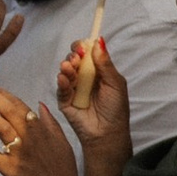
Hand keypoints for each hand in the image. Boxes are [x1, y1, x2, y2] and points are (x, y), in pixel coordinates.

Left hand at [0, 81, 83, 175]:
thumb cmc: (66, 171)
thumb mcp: (63, 143)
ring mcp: (18, 153)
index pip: (20, 105)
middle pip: (7, 111)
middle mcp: (29, 137)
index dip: (4, 94)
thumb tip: (39, 105)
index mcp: (42, 129)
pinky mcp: (9, 169)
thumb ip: (51, 123)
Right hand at [56, 38, 132, 175]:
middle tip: (76, 58)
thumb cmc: (115, 110)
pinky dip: (62, 81)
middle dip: (73, 55)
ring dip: (67, 66)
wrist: (108, 134)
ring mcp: (73, 88)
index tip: (83, 45)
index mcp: (98, 72)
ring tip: (69, 67)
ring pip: (65, 71)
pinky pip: (60, 88)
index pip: (87, 53)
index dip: (83, 47)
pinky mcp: (64, 100)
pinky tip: (64, 78)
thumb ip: (105, 64)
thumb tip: (98, 41)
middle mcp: (84, 77)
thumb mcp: (115, 84)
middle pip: (73, 59)